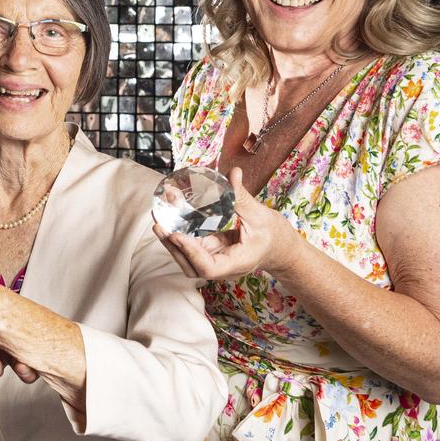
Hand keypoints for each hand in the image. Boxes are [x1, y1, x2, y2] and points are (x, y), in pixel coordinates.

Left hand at [153, 166, 300, 279]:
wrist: (281, 248)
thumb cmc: (274, 235)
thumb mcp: (260, 215)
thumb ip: (242, 197)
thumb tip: (233, 173)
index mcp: (236, 263)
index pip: (208, 268)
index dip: (190, 253)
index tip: (176, 235)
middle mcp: (222, 266)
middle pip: (191, 265)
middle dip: (172, 246)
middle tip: (158, 223)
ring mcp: (215, 260)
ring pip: (188, 257)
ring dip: (171, 240)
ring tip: (159, 217)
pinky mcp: (211, 251)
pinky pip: (192, 245)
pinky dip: (180, 232)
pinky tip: (170, 214)